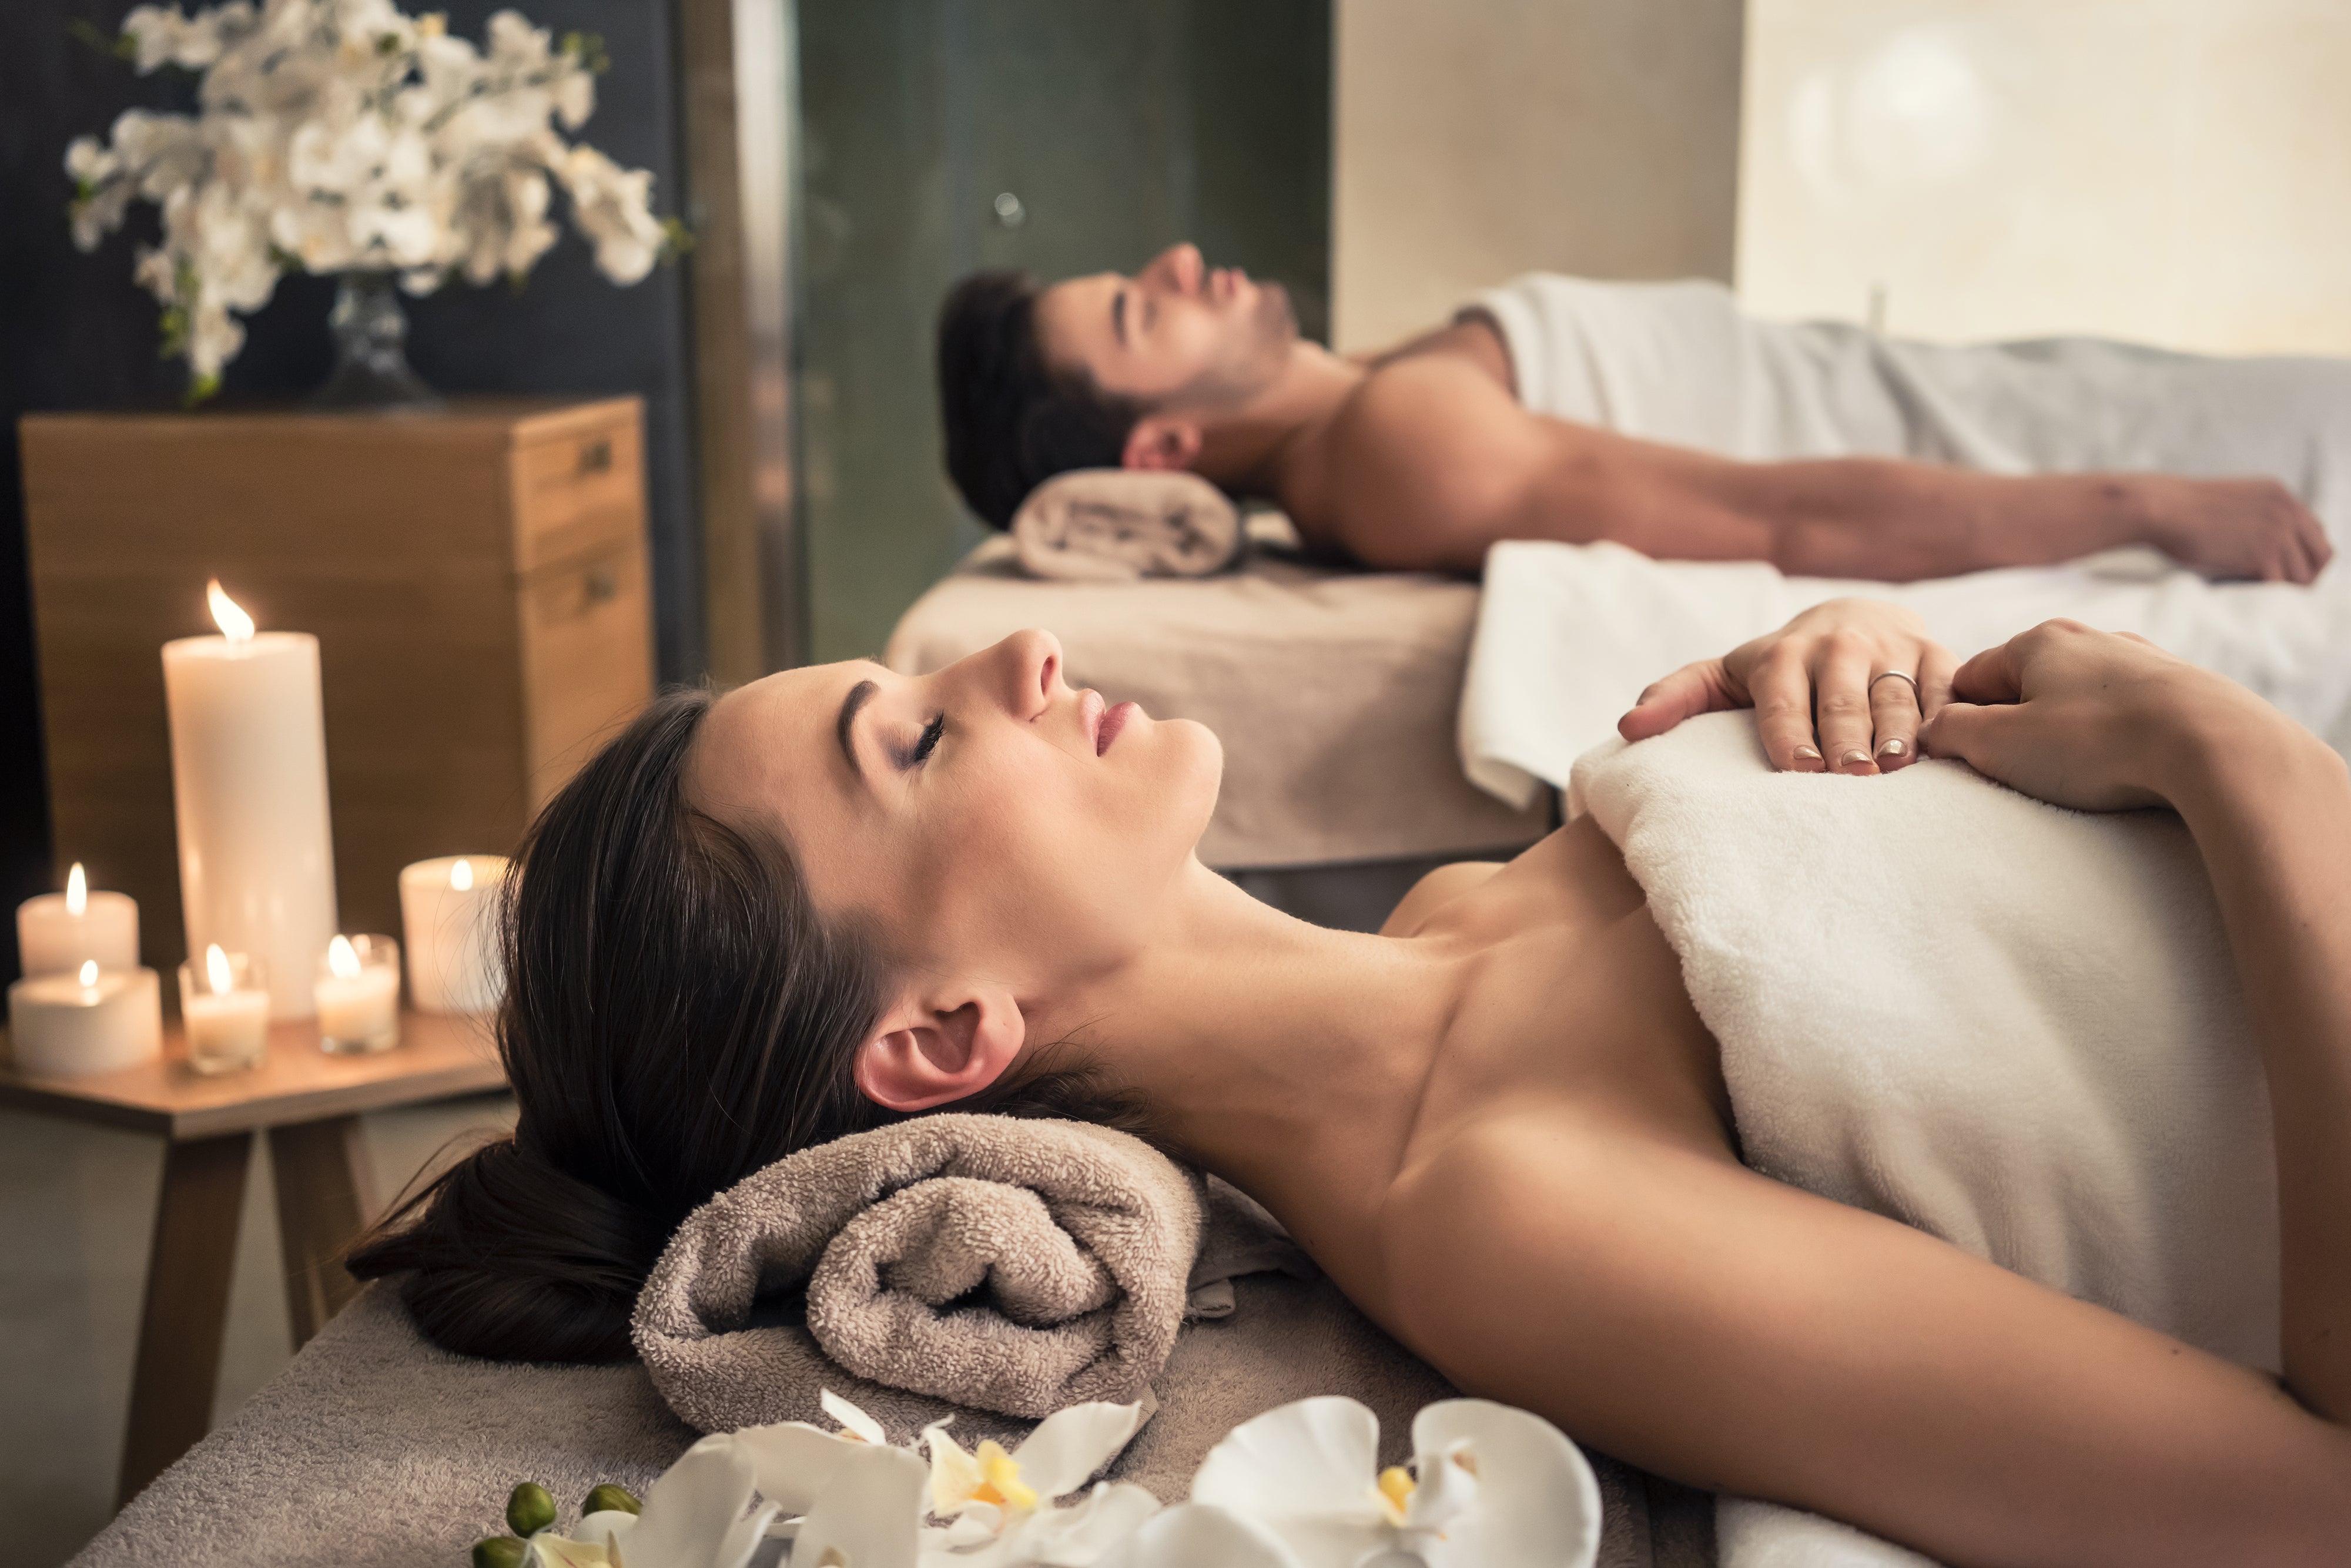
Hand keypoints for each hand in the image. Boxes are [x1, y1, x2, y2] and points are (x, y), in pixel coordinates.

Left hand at [1618, 598, 1957, 773]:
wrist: (1854, 618)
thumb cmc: (1778, 669)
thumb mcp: (1724, 676)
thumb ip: (1676, 698)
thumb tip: (1628, 729)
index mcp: (1782, 655)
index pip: (1782, 698)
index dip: (1790, 731)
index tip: (1798, 768)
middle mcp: (1839, 647)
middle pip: (1842, 698)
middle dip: (1845, 735)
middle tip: (1849, 775)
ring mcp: (1892, 648)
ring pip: (1895, 694)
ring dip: (1897, 730)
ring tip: (1896, 767)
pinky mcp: (1937, 655)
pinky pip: (1946, 686)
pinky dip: (1946, 714)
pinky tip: (1945, 745)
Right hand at [1919, 619, 2284, 810]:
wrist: (2215, 745)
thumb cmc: (2099, 743)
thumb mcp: (2001, 744)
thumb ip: (1952, 732)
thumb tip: (1934, 729)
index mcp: (2038, 641)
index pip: (1971, 677)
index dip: (1959, 721)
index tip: (1967, 759)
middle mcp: (2090, 639)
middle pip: (2028, 686)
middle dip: (2016, 728)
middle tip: (2022, 774)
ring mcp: (2141, 661)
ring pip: (2080, 699)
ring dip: (2069, 734)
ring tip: (2080, 777)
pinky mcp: (2182, 689)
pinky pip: (2127, 714)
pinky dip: (2116, 738)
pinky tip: (2126, 767)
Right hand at [2143, 476, 2331, 583]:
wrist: (2164, 509)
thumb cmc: (2182, 510)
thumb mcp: (2233, 501)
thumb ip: (2257, 517)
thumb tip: (2262, 547)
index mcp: (2281, 496)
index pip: (2315, 532)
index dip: (2305, 555)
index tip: (2288, 570)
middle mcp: (2288, 511)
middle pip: (2321, 555)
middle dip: (2306, 574)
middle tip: (2281, 590)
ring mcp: (2278, 533)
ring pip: (2304, 576)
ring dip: (2284, 589)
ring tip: (2260, 594)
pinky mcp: (2263, 555)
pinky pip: (2281, 586)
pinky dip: (2268, 596)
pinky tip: (2250, 595)